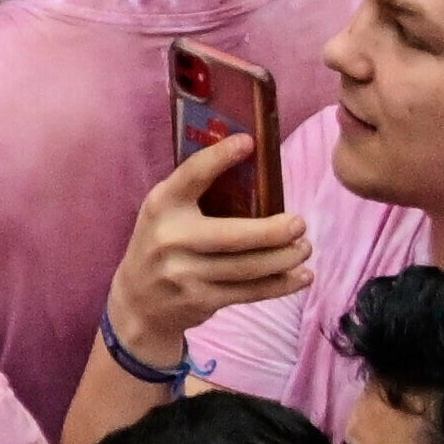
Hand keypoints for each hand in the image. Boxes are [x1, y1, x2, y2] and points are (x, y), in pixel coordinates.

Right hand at [101, 124, 306, 374]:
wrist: (138, 301)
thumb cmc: (162, 244)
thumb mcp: (165, 213)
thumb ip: (197, 196)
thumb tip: (254, 171)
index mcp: (161, 205)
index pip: (191, 176)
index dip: (219, 157)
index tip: (249, 142)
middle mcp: (171, 238)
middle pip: (232, 236)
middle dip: (273, 231)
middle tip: (300, 223)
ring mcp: (186, 274)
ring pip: (248, 267)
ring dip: (284, 258)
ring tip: (304, 247)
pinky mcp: (202, 300)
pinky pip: (251, 292)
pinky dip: (282, 285)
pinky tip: (302, 276)